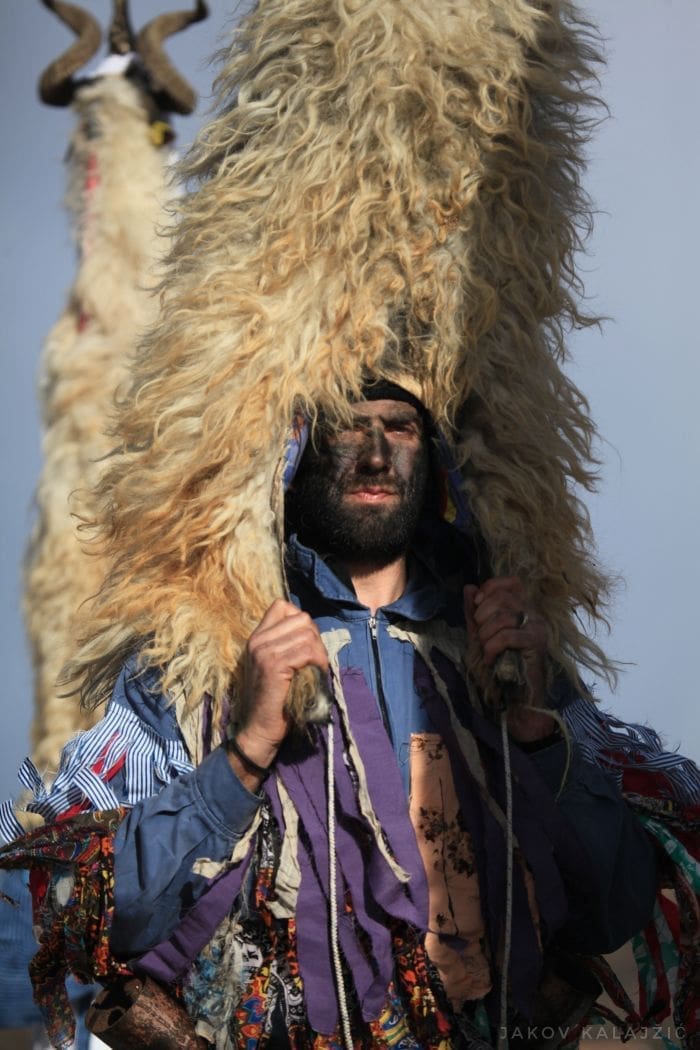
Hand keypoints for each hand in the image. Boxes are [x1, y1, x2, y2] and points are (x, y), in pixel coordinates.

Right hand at [236, 599, 328, 769]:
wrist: (259, 729)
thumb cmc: (273, 700)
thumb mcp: (275, 666)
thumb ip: (285, 645)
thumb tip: (310, 630)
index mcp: (256, 637)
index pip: (282, 606)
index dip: (301, 622)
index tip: (307, 644)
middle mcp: (258, 640)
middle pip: (300, 618)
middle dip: (316, 637)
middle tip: (317, 660)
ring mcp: (264, 651)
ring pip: (307, 633)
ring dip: (320, 652)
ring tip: (318, 669)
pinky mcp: (274, 665)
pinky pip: (307, 651)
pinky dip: (319, 662)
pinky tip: (317, 675)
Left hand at [464, 577, 555, 742]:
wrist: (516, 699)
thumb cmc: (499, 667)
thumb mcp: (480, 636)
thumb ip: (474, 613)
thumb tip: (469, 587)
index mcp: (523, 608)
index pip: (510, 582)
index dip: (490, 589)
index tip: (477, 608)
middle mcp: (534, 613)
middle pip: (502, 597)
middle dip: (482, 617)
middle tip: (481, 637)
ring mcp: (537, 628)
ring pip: (503, 616)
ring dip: (486, 635)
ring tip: (486, 651)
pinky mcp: (536, 644)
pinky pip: (507, 636)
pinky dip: (492, 648)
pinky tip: (490, 660)